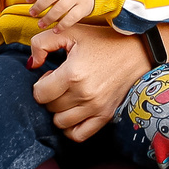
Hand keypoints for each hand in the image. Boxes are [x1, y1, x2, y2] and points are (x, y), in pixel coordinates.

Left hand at [30, 25, 152, 141]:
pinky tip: (74, 112)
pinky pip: (78, 135)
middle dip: (50, 95)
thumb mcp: (71, 32)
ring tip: (69, 95)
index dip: (40, 83)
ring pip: (60, 122)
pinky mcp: (105, 116)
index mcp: (73, 74)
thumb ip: (42, 43)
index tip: (51, 74)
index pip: (39, 94)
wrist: (138, 50)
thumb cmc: (103, 40)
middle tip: (61, 82)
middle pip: (49, 107)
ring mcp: (96, 108)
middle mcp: (84, 94)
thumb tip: (31, 64)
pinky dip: (71, 128)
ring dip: (59, 110)